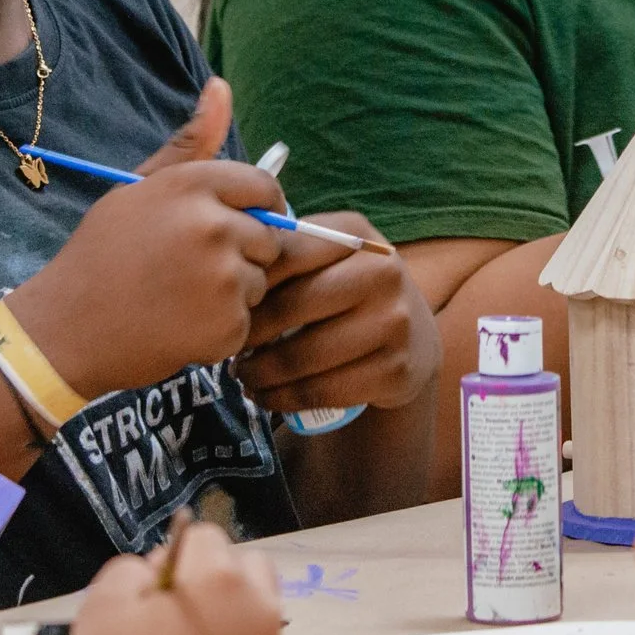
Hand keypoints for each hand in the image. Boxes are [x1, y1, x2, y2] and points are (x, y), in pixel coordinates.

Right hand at [11, 80, 284, 395]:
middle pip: (269, 236)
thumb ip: (190, 143)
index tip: (233, 224)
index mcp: (193, 186)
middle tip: (188, 268)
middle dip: (242, 253)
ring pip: (260, 279)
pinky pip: (246, 320)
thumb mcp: (139, 189)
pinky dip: (222, 328)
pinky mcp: (226, 325)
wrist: (65, 332)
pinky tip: (179, 324)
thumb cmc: (102, 254)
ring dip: (233, 291)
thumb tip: (222, 86)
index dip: (255, 208)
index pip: (265, 187)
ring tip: (179, 296)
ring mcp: (223, 278)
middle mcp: (213, 226)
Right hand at [72, 524, 283, 634]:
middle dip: (211, 579)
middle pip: (244, 566)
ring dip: (225, 617)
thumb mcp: (102, 608)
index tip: (146, 595)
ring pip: (253, 611)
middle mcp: (259, 609)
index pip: (203, 536)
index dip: (169, 559)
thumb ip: (128, 570)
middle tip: (168, 617)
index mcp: (223, 580)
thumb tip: (153, 569)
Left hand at [241, 222, 439, 415]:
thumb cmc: (346, 293)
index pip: (285, 253)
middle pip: (292, 306)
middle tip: (228, 345)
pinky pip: (322, 391)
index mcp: (357, 236)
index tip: (228, 303)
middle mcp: (384, 273)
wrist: (411, 337)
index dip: (249, 283)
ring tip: (242, 375)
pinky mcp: (395, 370)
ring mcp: (394, 323)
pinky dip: (283, 398)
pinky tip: (267, 395)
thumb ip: (285, 257)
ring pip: (304, 356)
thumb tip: (223, 277)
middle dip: (250, 333)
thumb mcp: (327, 260)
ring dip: (260, 373)